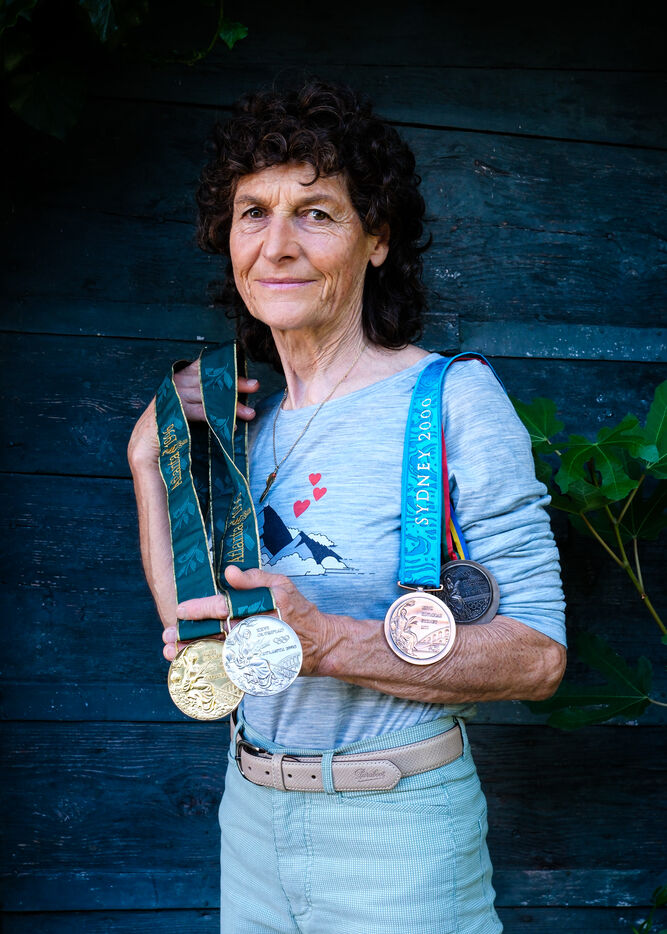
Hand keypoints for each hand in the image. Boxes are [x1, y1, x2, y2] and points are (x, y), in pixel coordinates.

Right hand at [128, 361, 259, 470]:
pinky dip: (217, 419)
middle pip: (209, 379)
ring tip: (250, 413)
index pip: (203, 366)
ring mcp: (172, 398)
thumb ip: (202, 398)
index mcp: (178, 380)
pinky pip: (200, 413)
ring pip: (208, 396)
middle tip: (255, 385)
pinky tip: (232, 427)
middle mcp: (174, 385)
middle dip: (234, 382)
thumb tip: (231, 396)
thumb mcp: (187, 407)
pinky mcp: (171, 413)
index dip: (223, 365)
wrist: (144, 448)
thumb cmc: (170, 428)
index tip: (242, 364)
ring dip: (231, 405)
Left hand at [166, 565, 337, 673]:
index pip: (226, 607)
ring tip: (173, 655)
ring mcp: (259, 653)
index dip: (201, 610)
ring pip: (219, 655)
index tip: (180, 611)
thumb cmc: (299, 610)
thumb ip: (254, 578)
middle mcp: (259, 631)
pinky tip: (194, 668)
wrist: (322, 644)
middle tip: (167, 639)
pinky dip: (212, 671)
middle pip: (216, 635)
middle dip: (189, 637)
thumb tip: (229, 573)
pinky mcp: (260, 669)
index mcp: (263, 607)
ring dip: (195, 655)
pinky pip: (232, 672)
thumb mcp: (282, 585)